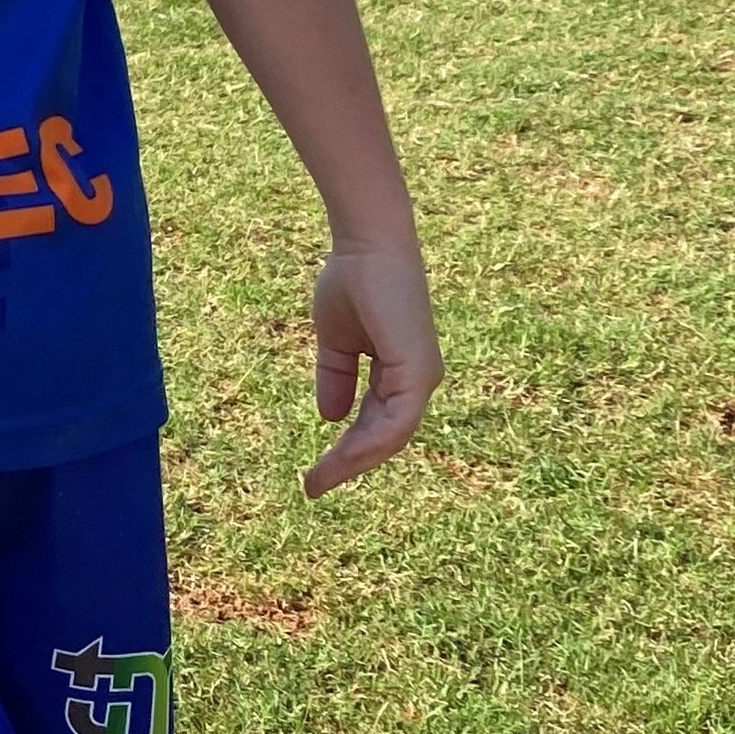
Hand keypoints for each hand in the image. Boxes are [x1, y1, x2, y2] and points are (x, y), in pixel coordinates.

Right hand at [304, 230, 440, 497]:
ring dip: (353, 461)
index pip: (376, 424)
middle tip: (313, 487)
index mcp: (401, 372)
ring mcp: (421, 377)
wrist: (365, 246)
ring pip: (389, 438)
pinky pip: (395, 422)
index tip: (316, 472)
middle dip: (348, 465)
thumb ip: (335, 377)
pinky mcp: (417, 371)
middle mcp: (418, 380)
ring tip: (318, 480)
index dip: (347, 450)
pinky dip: (367, 443)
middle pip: (384, 439)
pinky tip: (340, 455)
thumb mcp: (336, 341)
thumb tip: (329, 418)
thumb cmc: (353, 281)